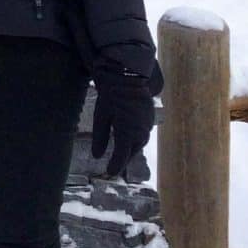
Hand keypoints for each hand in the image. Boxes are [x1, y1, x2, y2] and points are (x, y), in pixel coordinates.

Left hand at [90, 60, 158, 176]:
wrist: (130, 75)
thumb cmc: (112, 94)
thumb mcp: (101, 115)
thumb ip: (100, 137)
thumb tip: (97, 156)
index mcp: (127, 133)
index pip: (121, 156)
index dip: (115, 166)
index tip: (109, 173)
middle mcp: (140, 132)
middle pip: (131, 151)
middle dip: (123, 159)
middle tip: (114, 166)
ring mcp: (147, 125)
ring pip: (139, 143)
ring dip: (130, 148)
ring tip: (122, 153)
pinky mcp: (150, 118)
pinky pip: (143, 133)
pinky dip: (136, 138)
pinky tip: (130, 137)